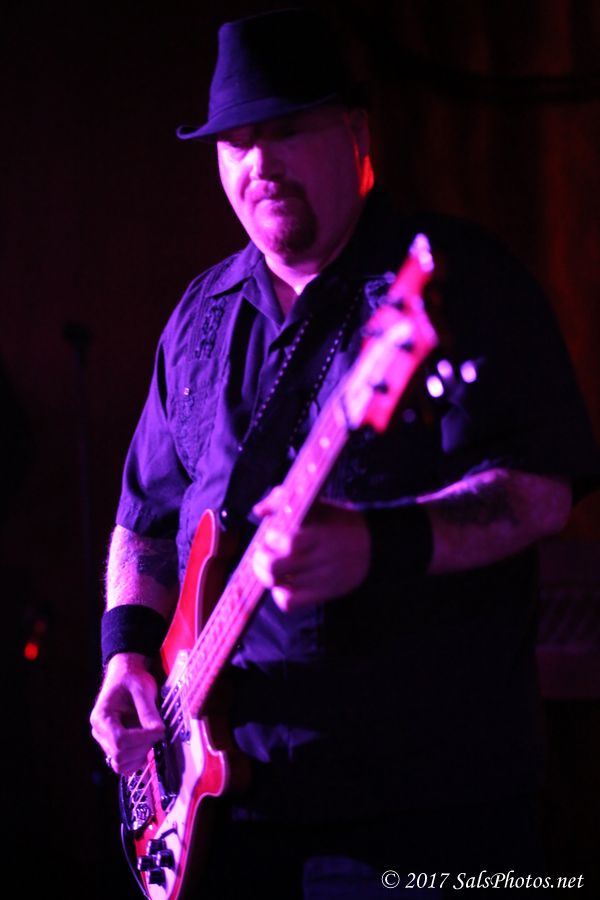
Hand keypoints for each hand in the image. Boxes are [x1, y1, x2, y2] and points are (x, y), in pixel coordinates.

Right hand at [90, 652, 164, 775]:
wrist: (126, 676)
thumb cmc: (132, 679)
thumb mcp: (142, 689)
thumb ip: (148, 711)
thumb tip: (158, 731)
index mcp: (101, 717)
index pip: (120, 740)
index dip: (142, 738)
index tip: (160, 730)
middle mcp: (99, 732)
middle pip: (120, 755)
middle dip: (143, 747)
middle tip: (158, 732)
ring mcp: (105, 741)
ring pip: (121, 764)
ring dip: (140, 755)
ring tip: (152, 737)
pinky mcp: (114, 746)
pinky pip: (123, 765)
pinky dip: (137, 760)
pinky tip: (147, 746)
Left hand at [252, 488, 370, 611]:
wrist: (375, 546)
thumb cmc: (339, 522)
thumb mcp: (318, 504)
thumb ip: (285, 500)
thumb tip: (259, 511)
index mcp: (321, 534)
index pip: (288, 544)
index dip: (271, 539)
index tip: (271, 534)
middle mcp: (322, 559)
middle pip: (274, 568)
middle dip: (260, 560)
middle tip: (262, 553)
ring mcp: (322, 579)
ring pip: (278, 586)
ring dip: (266, 576)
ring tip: (269, 566)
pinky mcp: (323, 594)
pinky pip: (289, 603)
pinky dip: (279, 594)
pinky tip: (283, 583)